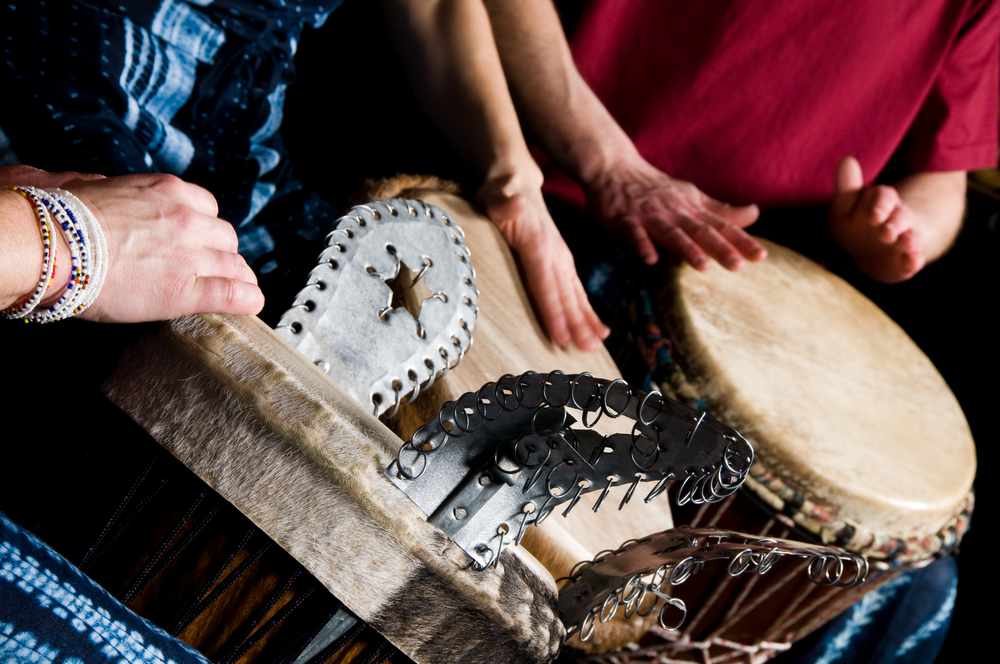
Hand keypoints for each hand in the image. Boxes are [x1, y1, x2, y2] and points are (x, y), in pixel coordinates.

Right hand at [1, 166, 263, 321]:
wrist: (51, 247)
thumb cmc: (60, 220)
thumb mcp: (99, 187)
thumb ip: (122, 192)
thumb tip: (114, 191)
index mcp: (168, 191)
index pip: (206, 206)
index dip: (205, 227)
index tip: (200, 239)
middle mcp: (186, 219)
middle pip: (225, 237)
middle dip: (219, 252)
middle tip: (209, 267)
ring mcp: (190, 255)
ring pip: (235, 265)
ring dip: (236, 276)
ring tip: (235, 287)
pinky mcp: (187, 290)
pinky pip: (234, 293)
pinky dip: (248, 298)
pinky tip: (251, 303)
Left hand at [477, 171, 609, 351]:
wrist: (515, 181)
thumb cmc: (500, 192)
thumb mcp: (496, 194)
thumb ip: (504, 202)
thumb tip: (517, 202)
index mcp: (538, 246)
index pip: (545, 285)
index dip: (553, 313)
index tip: (561, 338)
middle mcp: (555, 255)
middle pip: (566, 296)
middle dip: (576, 325)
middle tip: (587, 351)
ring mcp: (561, 260)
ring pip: (576, 296)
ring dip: (586, 322)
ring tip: (596, 346)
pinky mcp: (561, 264)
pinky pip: (576, 292)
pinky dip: (587, 312)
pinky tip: (597, 331)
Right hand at [584, 158, 765, 269]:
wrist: (614, 169)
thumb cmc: (655, 189)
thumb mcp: (691, 197)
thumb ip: (721, 211)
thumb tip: (755, 214)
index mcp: (692, 209)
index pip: (721, 226)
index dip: (741, 240)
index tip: (761, 256)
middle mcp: (675, 212)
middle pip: (701, 232)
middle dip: (720, 248)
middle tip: (738, 266)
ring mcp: (650, 216)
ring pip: (671, 234)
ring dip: (687, 249)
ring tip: (703, 267)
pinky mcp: (625, 221)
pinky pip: (634, 234)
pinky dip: (642, 246)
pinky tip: (650, 260)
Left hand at [829, 157, 923, 282]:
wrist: (869, 252)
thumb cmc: (855, 223)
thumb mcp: (844, 206)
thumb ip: (846, 185)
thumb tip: (846, 159)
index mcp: (881, 202)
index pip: (883, 197)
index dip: (879, 205)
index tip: (873, 216)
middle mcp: (898, 218)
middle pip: (901, 216)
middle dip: (894, 223)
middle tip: (885, 232)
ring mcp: (905, 238)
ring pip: (911, 236)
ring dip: (909, 240)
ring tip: (905, 244)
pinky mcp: (907, 260)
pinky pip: (914, 259)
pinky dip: (914, 260)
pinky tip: (914, 261)